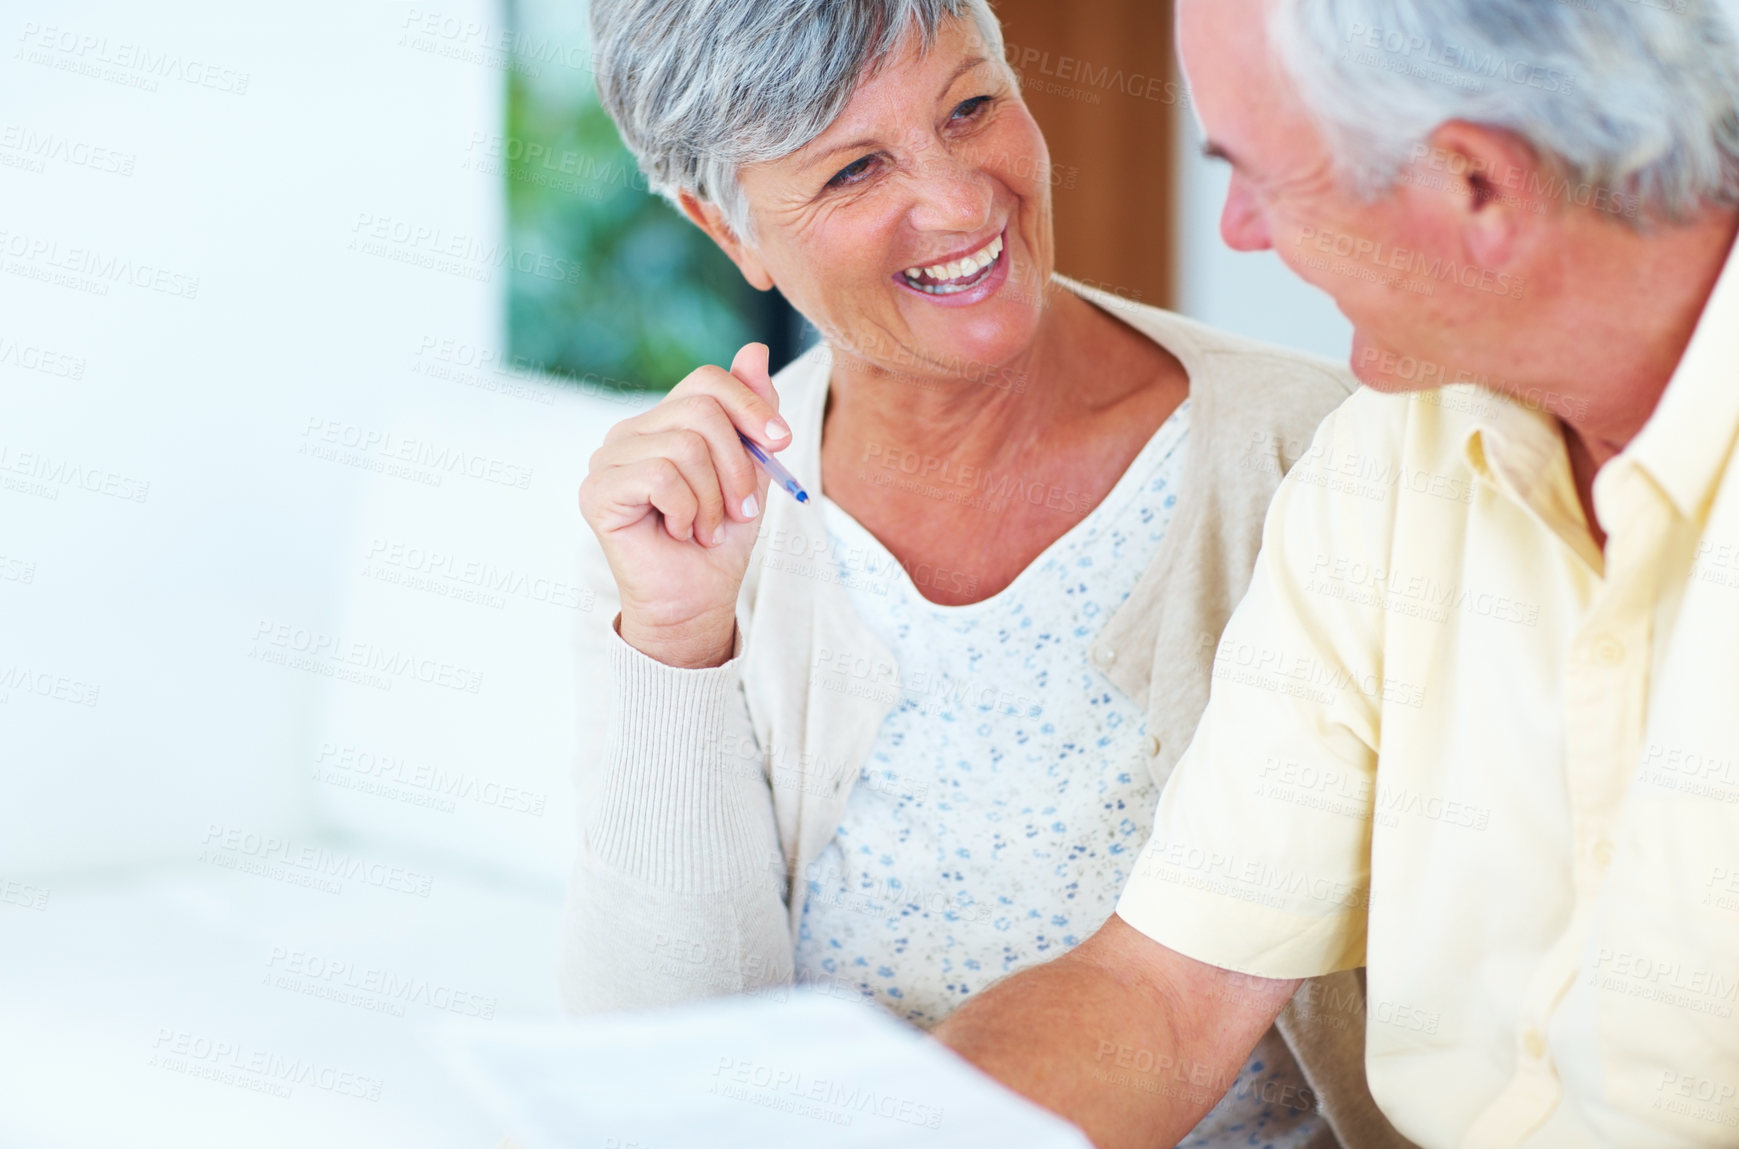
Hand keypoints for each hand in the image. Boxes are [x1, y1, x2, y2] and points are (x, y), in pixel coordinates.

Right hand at [579, 344, 789, 667]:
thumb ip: (751, 414)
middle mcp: (630, 433)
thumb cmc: (720, 540)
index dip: (751, 406)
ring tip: (707, 529)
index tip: (782, 444)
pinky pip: (661, 476)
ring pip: (685, 446)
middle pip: (701, 410)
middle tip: (741, 511)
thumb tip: (755, 349)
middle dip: (738, 465)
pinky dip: (688, 511)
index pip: (707, 381)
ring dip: (714, 499)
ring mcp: (608, 459)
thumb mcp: (750, 471)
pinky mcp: (596, 490)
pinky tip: (681, 533)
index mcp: (664, 422)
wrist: (697, 601)